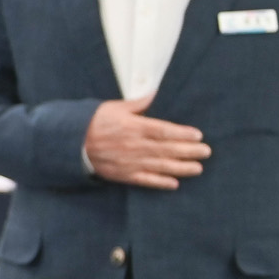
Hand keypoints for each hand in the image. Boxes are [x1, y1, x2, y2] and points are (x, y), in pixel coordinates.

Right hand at [83, 94, 210, 188]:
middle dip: (189, 151)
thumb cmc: (94, 122)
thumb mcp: (114, 107)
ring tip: (198, 168)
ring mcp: (130, 162)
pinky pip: (145, 180)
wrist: (72, 143)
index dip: (182, 134)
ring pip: (160, 166)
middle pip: (167, 149)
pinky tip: (174, 184)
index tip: (198, 135)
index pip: (163, 131)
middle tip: (206, 152)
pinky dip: (160, 183)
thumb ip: (137, 104)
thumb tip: (154, 94)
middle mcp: (134, 146)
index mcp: (133, 127)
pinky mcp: (124, 175)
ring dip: (181, 168)